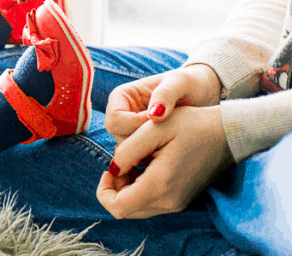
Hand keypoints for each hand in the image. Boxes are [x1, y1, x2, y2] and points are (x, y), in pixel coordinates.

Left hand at [96, 104, 233, 218]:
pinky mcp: (182, 199)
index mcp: (160, 184)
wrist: (231, 133)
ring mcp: (178, 202)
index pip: (117, 206)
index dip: (104, 190)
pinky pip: (151, 203)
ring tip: (132, 162)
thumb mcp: (154, 127)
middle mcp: (169, 200)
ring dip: (126, 189)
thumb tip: (113, 168)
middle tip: (120, 164)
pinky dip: (140, 189)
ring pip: (137, 208)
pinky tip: (145, 166)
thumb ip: (128, 149)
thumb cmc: (193, 124)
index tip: (109, 168)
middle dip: (114, 189)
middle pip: (125, 210)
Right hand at [104, 64, 221, 145]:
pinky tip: (171, 146)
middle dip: (141, 139)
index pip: (115, 119)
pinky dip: (154, 155)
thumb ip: (166, 94)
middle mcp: (121, 113)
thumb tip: (152, 116)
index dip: (135, 124)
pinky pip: (140, 155)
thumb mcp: (181, 82)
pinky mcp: (141, 141)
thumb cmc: (190, 83)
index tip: (160, 121)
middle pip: (118, 136)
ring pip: (128, 149)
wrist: (202, 95)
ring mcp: (130, 128)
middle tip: (167, 133)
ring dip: (149, 149)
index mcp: (121, 96)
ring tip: (171, 137)